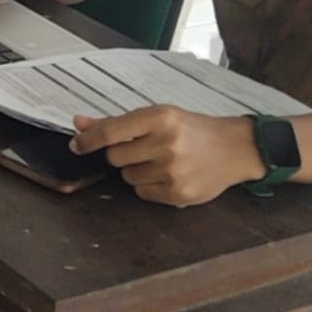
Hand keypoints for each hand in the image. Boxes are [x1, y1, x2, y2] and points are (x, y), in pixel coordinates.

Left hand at [71, 107, 264, 206]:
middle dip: (121, 154)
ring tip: (161, 161)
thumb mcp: (158, 117)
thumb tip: (78, 123)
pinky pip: (143, 193)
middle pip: (115, 157)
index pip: (110, 131)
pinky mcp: (180, 194)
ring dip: (136, 170)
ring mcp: (174, 171)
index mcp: (160, 118)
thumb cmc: (191, 129)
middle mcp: (167, 143)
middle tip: (142, 149)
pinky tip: (169, 175)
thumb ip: (116, 122)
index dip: (88, 140)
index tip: (76, 145)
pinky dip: (149, 186)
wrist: (235, 149)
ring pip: (128, 177)